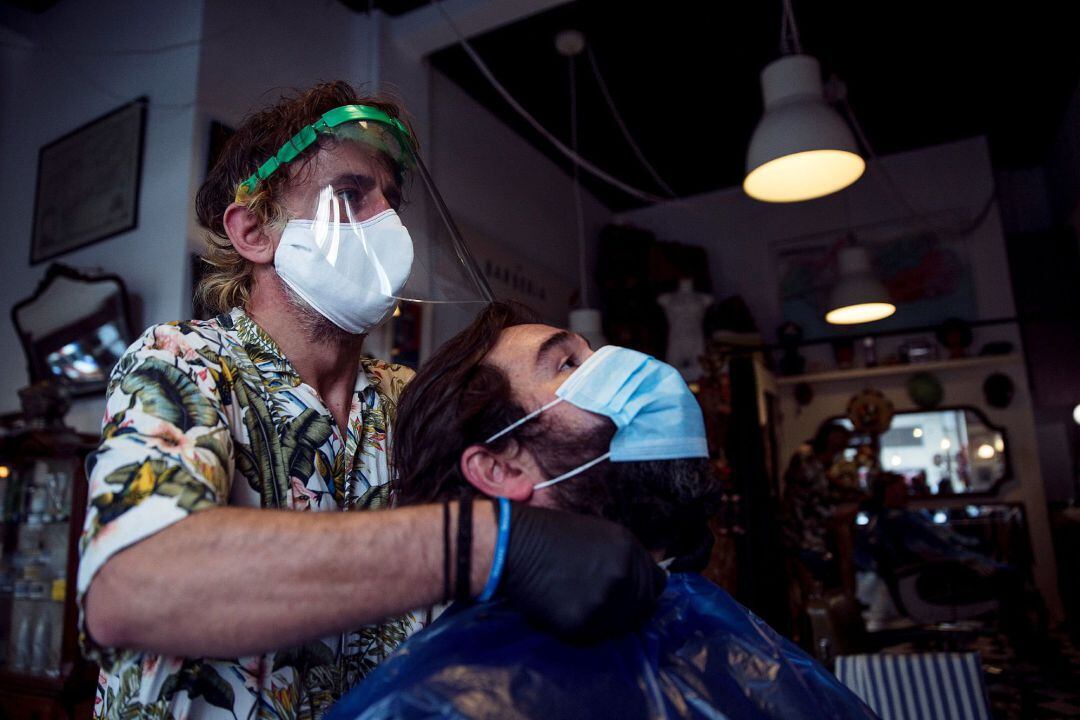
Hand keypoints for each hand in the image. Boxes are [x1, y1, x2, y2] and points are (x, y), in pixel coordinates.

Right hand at [499, 504, 666, 641]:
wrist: (513, 545)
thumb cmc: (552, 536)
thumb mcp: (601, 535)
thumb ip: (626, 558)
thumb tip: (648, 582)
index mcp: (629, 549)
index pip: (656, 585)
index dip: (643, 590)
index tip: (630, 595)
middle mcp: (623, 576)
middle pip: (642, 609)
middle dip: (626, 609)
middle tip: (599, 603)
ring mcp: (604, 601)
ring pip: (618, 625)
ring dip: (603, 619)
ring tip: (577, 602)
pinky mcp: (581, 623)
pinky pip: (591, 635)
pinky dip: (580, 628)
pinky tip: (562, 609)